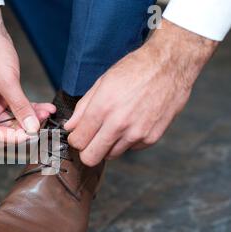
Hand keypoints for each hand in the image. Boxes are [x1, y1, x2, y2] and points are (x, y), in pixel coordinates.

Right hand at [0, 7, 55, 143]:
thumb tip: (32, 127)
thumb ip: (20, 107)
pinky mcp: (0, 96)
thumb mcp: (8, 82)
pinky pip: (15, 107)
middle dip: (24, 126)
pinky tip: (44, 108)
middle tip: (42, 125)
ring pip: (12, 118)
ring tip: (46, 113)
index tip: (30, 136)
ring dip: (30, 117)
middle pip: (2, 128)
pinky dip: (29, 108)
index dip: (11, 137)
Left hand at [65, 19, 217, 165]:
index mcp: (103, 108)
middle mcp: (119, 124)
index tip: (78, 134)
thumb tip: (70, 127)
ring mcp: (137, 133)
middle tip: (90, 139)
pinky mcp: (151, 138)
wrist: (170, 65)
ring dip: (107, 145)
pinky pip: (130, 149)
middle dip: (86, 150)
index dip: (75, 139)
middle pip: (90, 158)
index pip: (78, 142)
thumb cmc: (135, 69)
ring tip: (114, 126)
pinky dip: (127, 141)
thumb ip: (83, 108)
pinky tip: (132, 123)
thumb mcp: (102, 83)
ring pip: (110, 155)